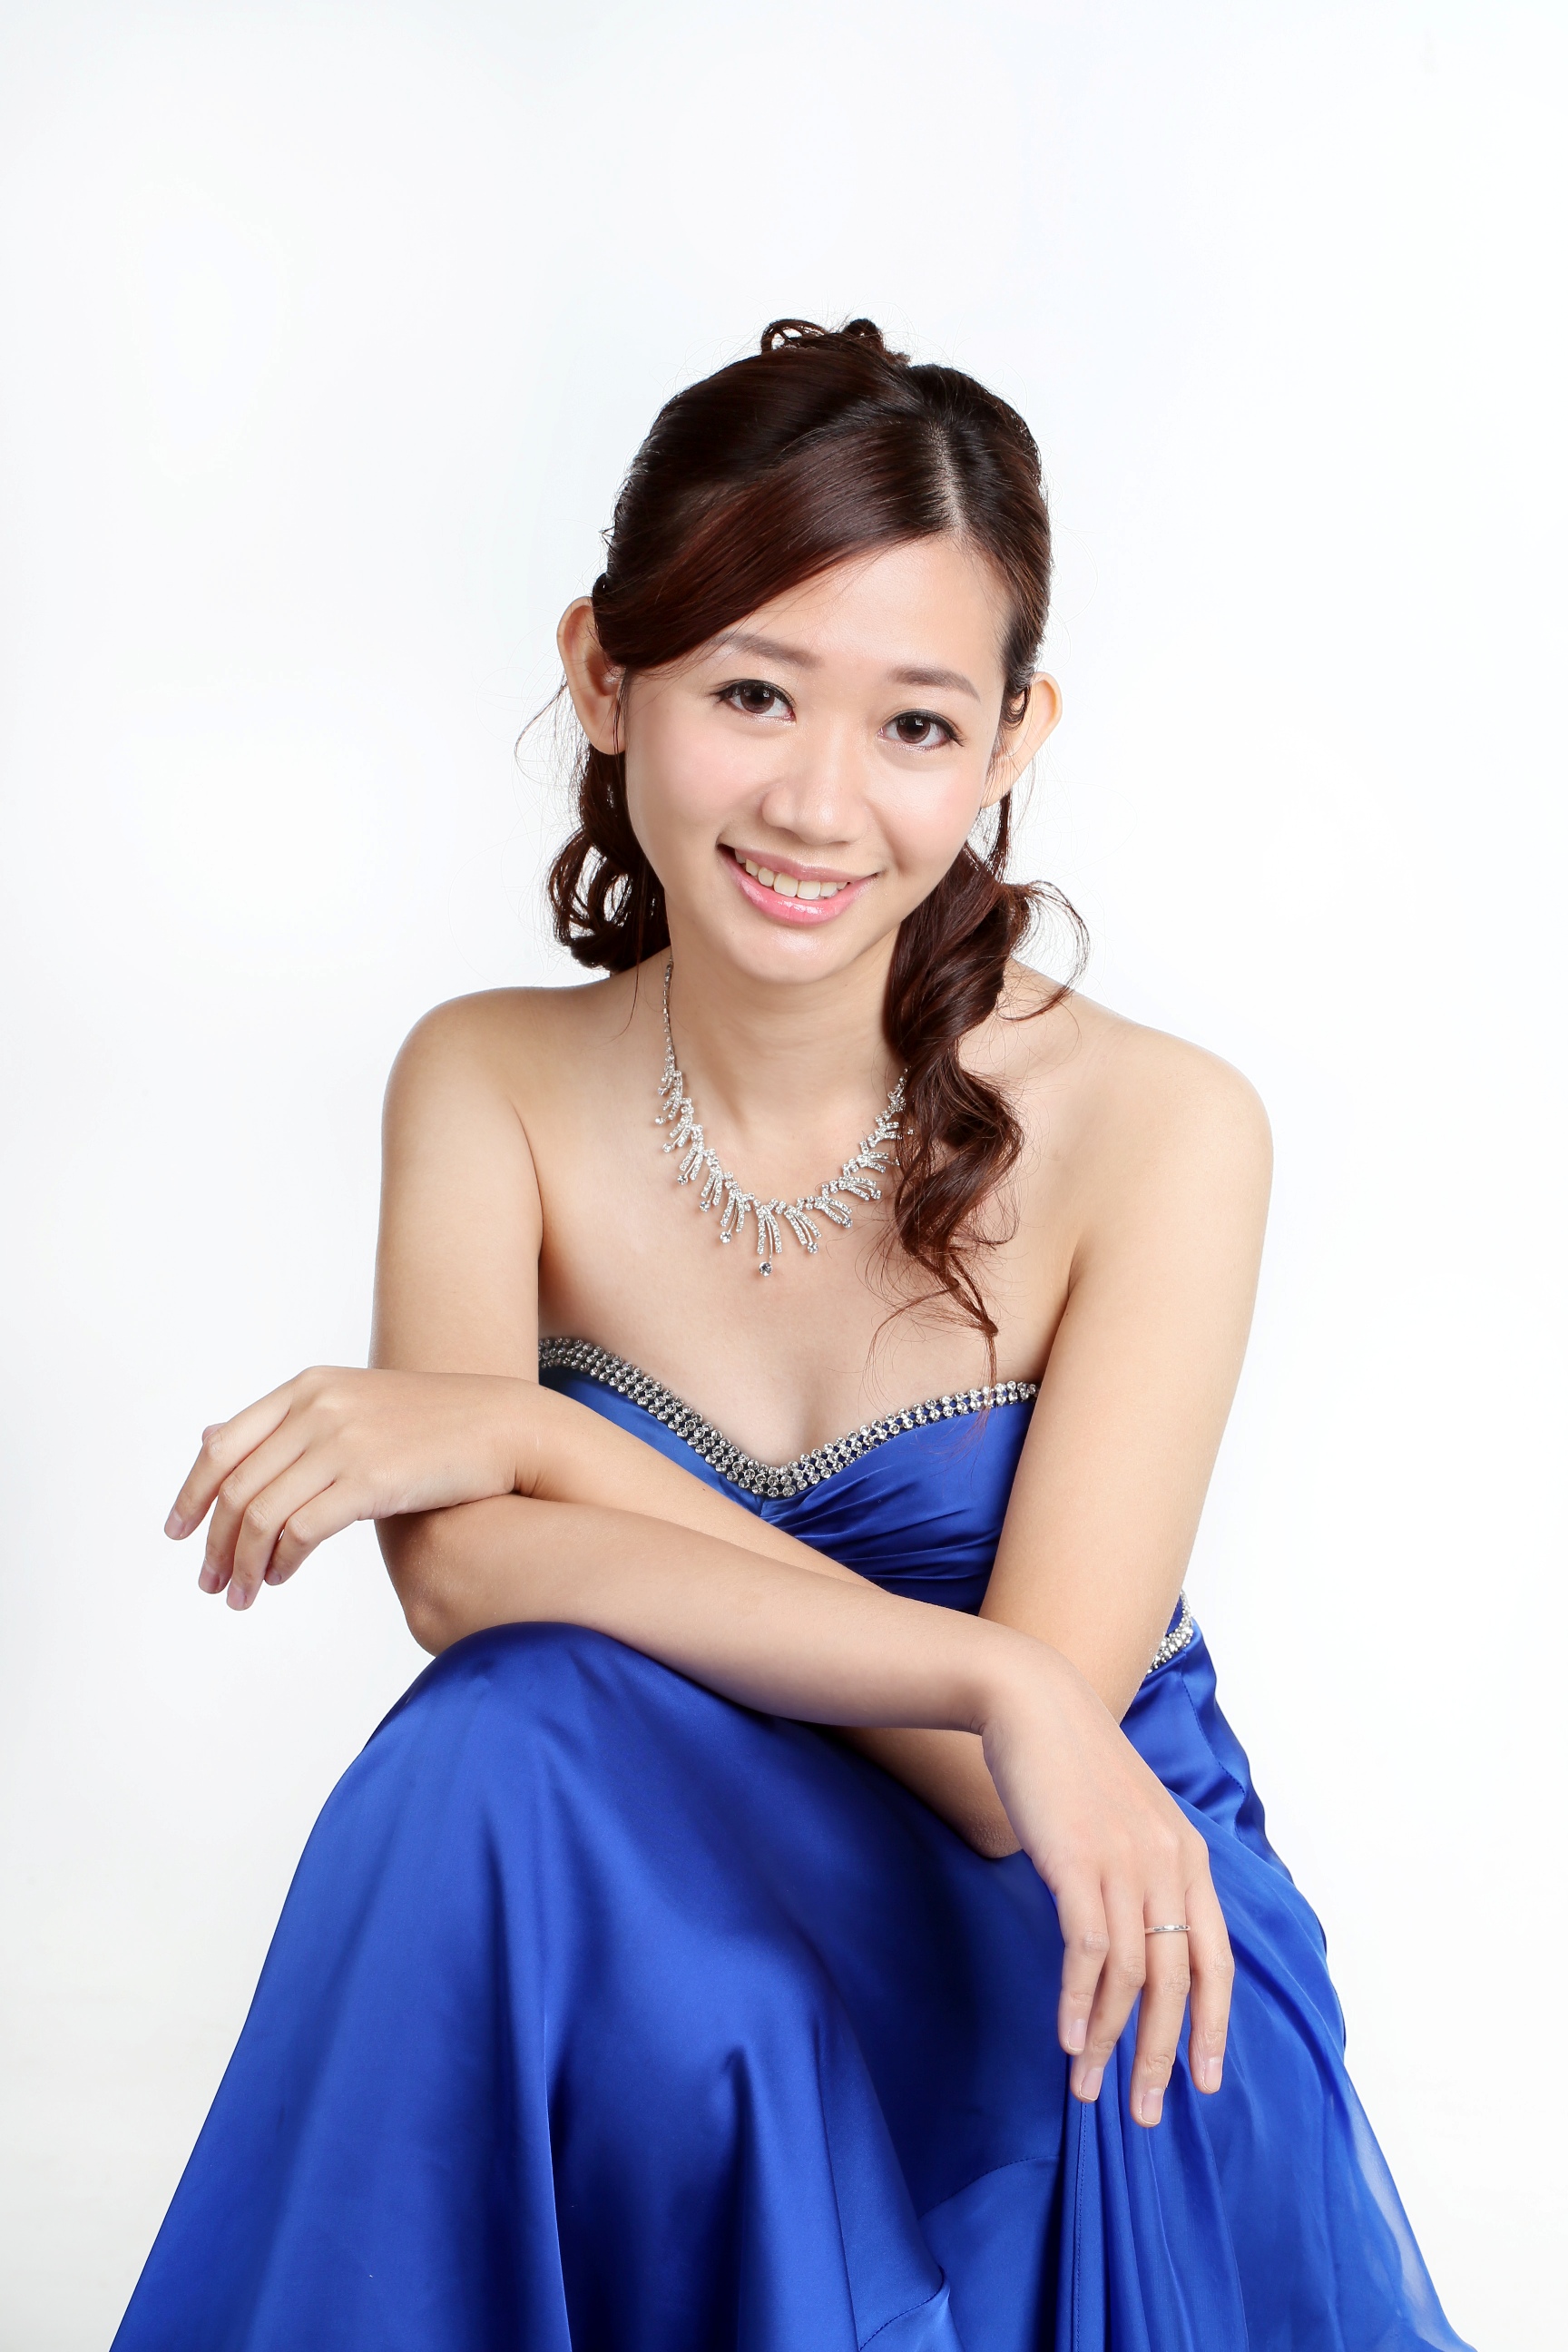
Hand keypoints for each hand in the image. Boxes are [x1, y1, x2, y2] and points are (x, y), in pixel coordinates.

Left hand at [164, 1367, 531, 1609]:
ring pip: (261, 1514)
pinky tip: (281, 1578)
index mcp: (307, 1388)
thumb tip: (211, 1439)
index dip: (191, 1493)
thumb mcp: (351, 1408)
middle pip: (236, 1485)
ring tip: (241, 1594)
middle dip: (213, 1542)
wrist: (507, 1427)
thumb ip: (287, 1425)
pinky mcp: (370, 1479)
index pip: (223, 1445)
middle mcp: (317, 1408)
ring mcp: (343, 1441)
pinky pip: (301, 1531)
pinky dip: (281, 1561)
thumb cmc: (433, 1426)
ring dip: (243, 1563)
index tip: (177, 1532)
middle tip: (210, 1582)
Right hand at [980, 1647, 1231, 2125]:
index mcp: (1188, 1856)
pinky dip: (1078, 2000)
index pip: (1216, 1960)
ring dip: (1107, 2040)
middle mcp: (1168, 1863)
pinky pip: (1087, 1950)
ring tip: (1086, 2087)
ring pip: (1130, 1976)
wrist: (1031, 1700)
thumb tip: (1134, 1940)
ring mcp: (1125, 1861)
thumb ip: (1142, 1871)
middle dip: (1160, 2056)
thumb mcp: (1126, 1818)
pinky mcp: (1078, 1861)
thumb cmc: (1071, 1763)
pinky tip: (1066, 2037)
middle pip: (1177, 1983)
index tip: (1204, 2082)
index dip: (1214, 2027)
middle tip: (1142, 2111)